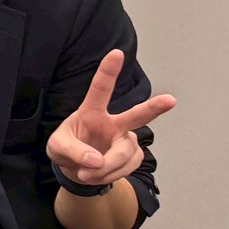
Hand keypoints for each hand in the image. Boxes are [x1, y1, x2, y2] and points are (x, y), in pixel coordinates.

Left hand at [47, 49, 174, 188]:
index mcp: (91, 112)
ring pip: (124, 154)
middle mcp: (113, 123)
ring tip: (86, 172)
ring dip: (105, 167)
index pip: (100, 89)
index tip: (117, 53)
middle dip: (154, 108)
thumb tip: (96, 161)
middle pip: (136, 116)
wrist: (76, 170)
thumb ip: (73, 151)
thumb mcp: (57, 147)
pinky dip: (108, 175)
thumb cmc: (66, 149)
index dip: (108, 71)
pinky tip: (98, 174)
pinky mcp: (132, 157)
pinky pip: (126, 168)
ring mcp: (125, 140)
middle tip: (170, 100)